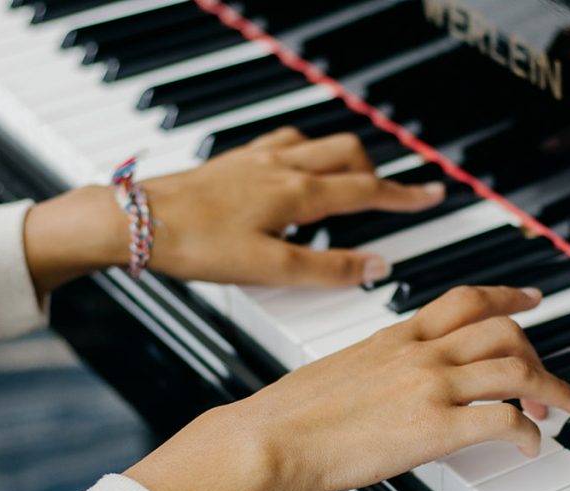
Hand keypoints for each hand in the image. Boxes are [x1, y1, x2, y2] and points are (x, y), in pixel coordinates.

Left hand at [23, 127, 444, 296]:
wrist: (136, 223)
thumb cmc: (198, 247)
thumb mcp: (270, 269)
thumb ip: (328, 269)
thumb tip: (377, 267)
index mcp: (297, 194)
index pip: (366, 191)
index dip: (405, 195)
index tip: (433, 194)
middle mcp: (282, 168)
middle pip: (347, 156)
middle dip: (375, 175)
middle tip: (387, 200)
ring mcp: (256, 159)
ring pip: (317, 144)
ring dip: (341, 161)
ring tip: (346, 188)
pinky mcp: (233, 161)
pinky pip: (283, 143)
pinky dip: (304, 153)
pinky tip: (293, 172)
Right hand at [124, 286, 569, 490]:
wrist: (266, 440)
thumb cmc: (289, 415)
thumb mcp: (342, 371)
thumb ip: (381, 368)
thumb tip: (399, 385)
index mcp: (396, 335)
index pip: (466, 299)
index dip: (509, 295)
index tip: (532, 299)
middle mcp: (420, 353)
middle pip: (504, 330)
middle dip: (540, 352)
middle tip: (552, 381)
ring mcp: (429, 387)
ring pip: (516, 369)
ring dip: (551, 390)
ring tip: (561, 412)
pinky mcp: (433, 428)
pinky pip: (504, 420)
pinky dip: (530, 432)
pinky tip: (529, 446)